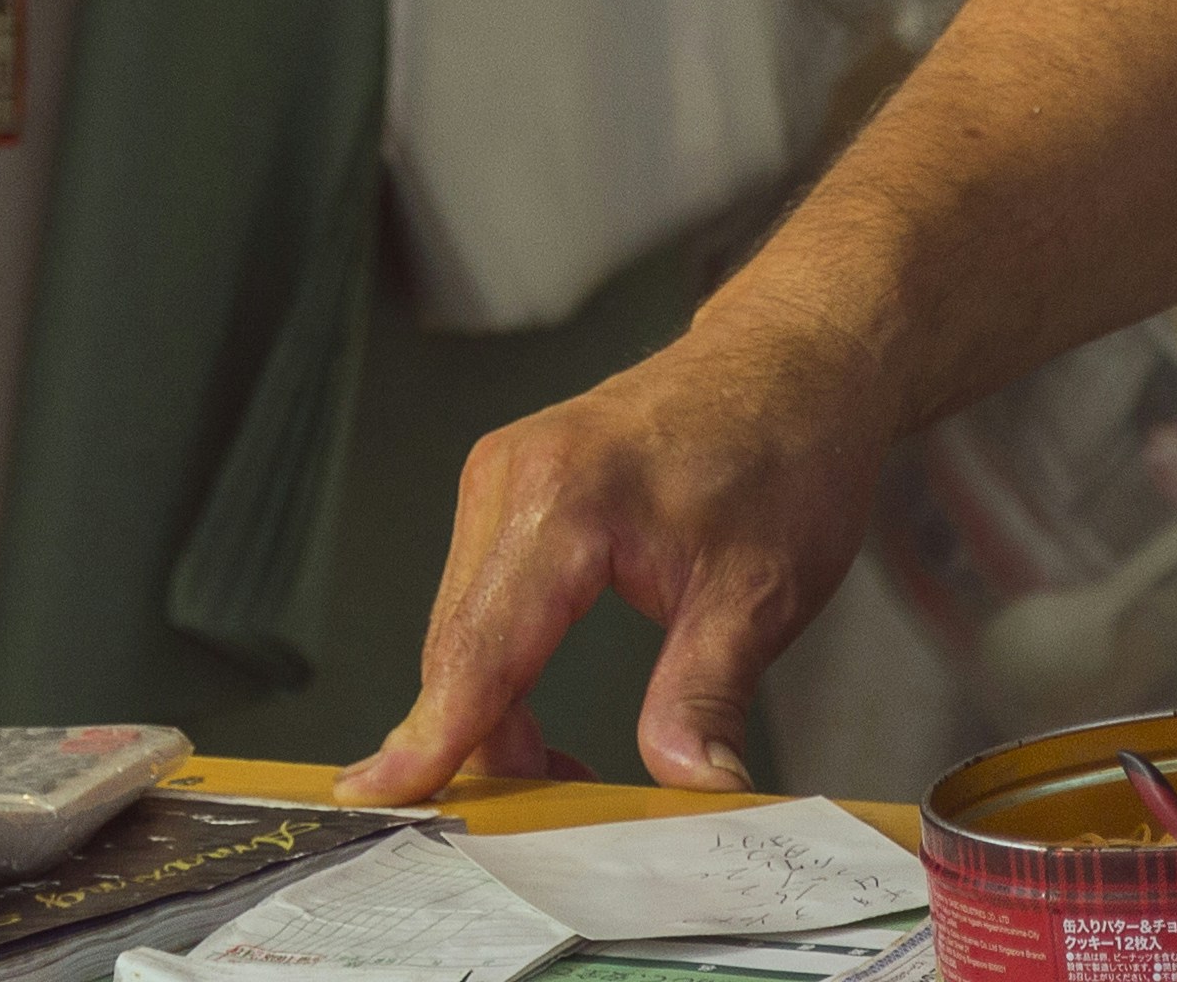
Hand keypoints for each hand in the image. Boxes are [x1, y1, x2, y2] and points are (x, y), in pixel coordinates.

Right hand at [336, 316, 895, 802]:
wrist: (796, 359)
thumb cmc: (786, 451)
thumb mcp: (760, 595)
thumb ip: (705, 697)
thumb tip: (690, 789)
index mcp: (565, 500)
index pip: (481, 648)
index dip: (434, 736)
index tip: (380, 797)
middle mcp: (511, 478)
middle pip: (459, 651)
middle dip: (484, 745)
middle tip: (549, 817)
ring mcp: (502, 478)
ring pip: (463, 633)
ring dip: (492, 710)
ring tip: (569, 766)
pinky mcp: (510, 489)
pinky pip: (480, 602)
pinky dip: (500, 667)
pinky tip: (543, 711)